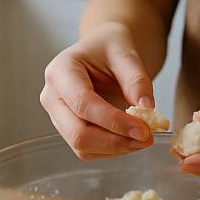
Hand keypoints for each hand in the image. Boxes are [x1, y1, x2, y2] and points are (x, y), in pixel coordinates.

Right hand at [40, 22, 154, 159]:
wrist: (101, 53)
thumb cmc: (110, 49)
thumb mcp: (126, 54)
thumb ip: (136, 80)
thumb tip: (147, 109)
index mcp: (60, 71)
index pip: (83, 104)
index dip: (114, 122)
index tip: (144, 130)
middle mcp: (51, 96)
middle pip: (78, 133)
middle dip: (115, 141)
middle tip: (147, 139)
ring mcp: (57, 117)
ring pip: (82, 147)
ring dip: (116, 149)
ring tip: (143, 138)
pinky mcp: (67, 130)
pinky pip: (88, 151)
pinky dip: (112, 150)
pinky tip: (130, 139)